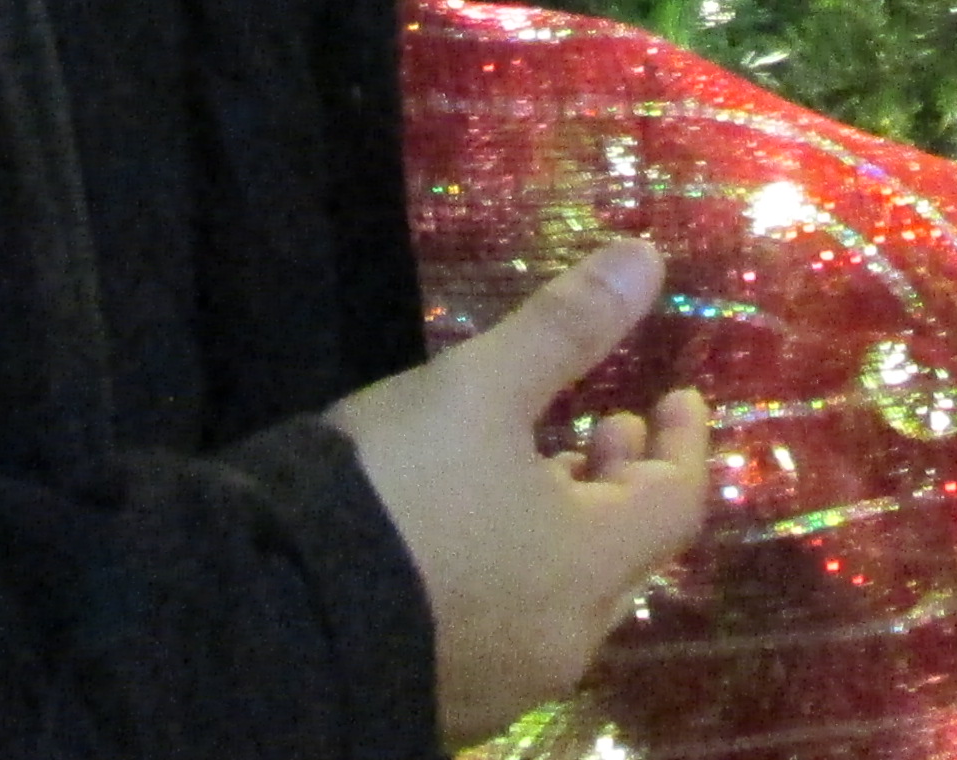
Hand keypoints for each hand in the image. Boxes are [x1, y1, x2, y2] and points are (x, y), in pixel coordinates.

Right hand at [333, 241, 711, 745]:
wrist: (271, 615)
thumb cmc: (397, 488)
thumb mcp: (478, 388)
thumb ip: (566, 327)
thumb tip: (645, 258)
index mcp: (589, 566)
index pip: (677, 503)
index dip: (685, 442)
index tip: (680, 397)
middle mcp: (564, 639)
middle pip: (629, 556)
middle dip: (627, 483)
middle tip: (606, 427)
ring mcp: (506, 681)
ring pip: (572, 597)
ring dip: (575, 528)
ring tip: (543, 472)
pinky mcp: (449, 699)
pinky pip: (516, 629)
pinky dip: (526, 572)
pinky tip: (480, 539)